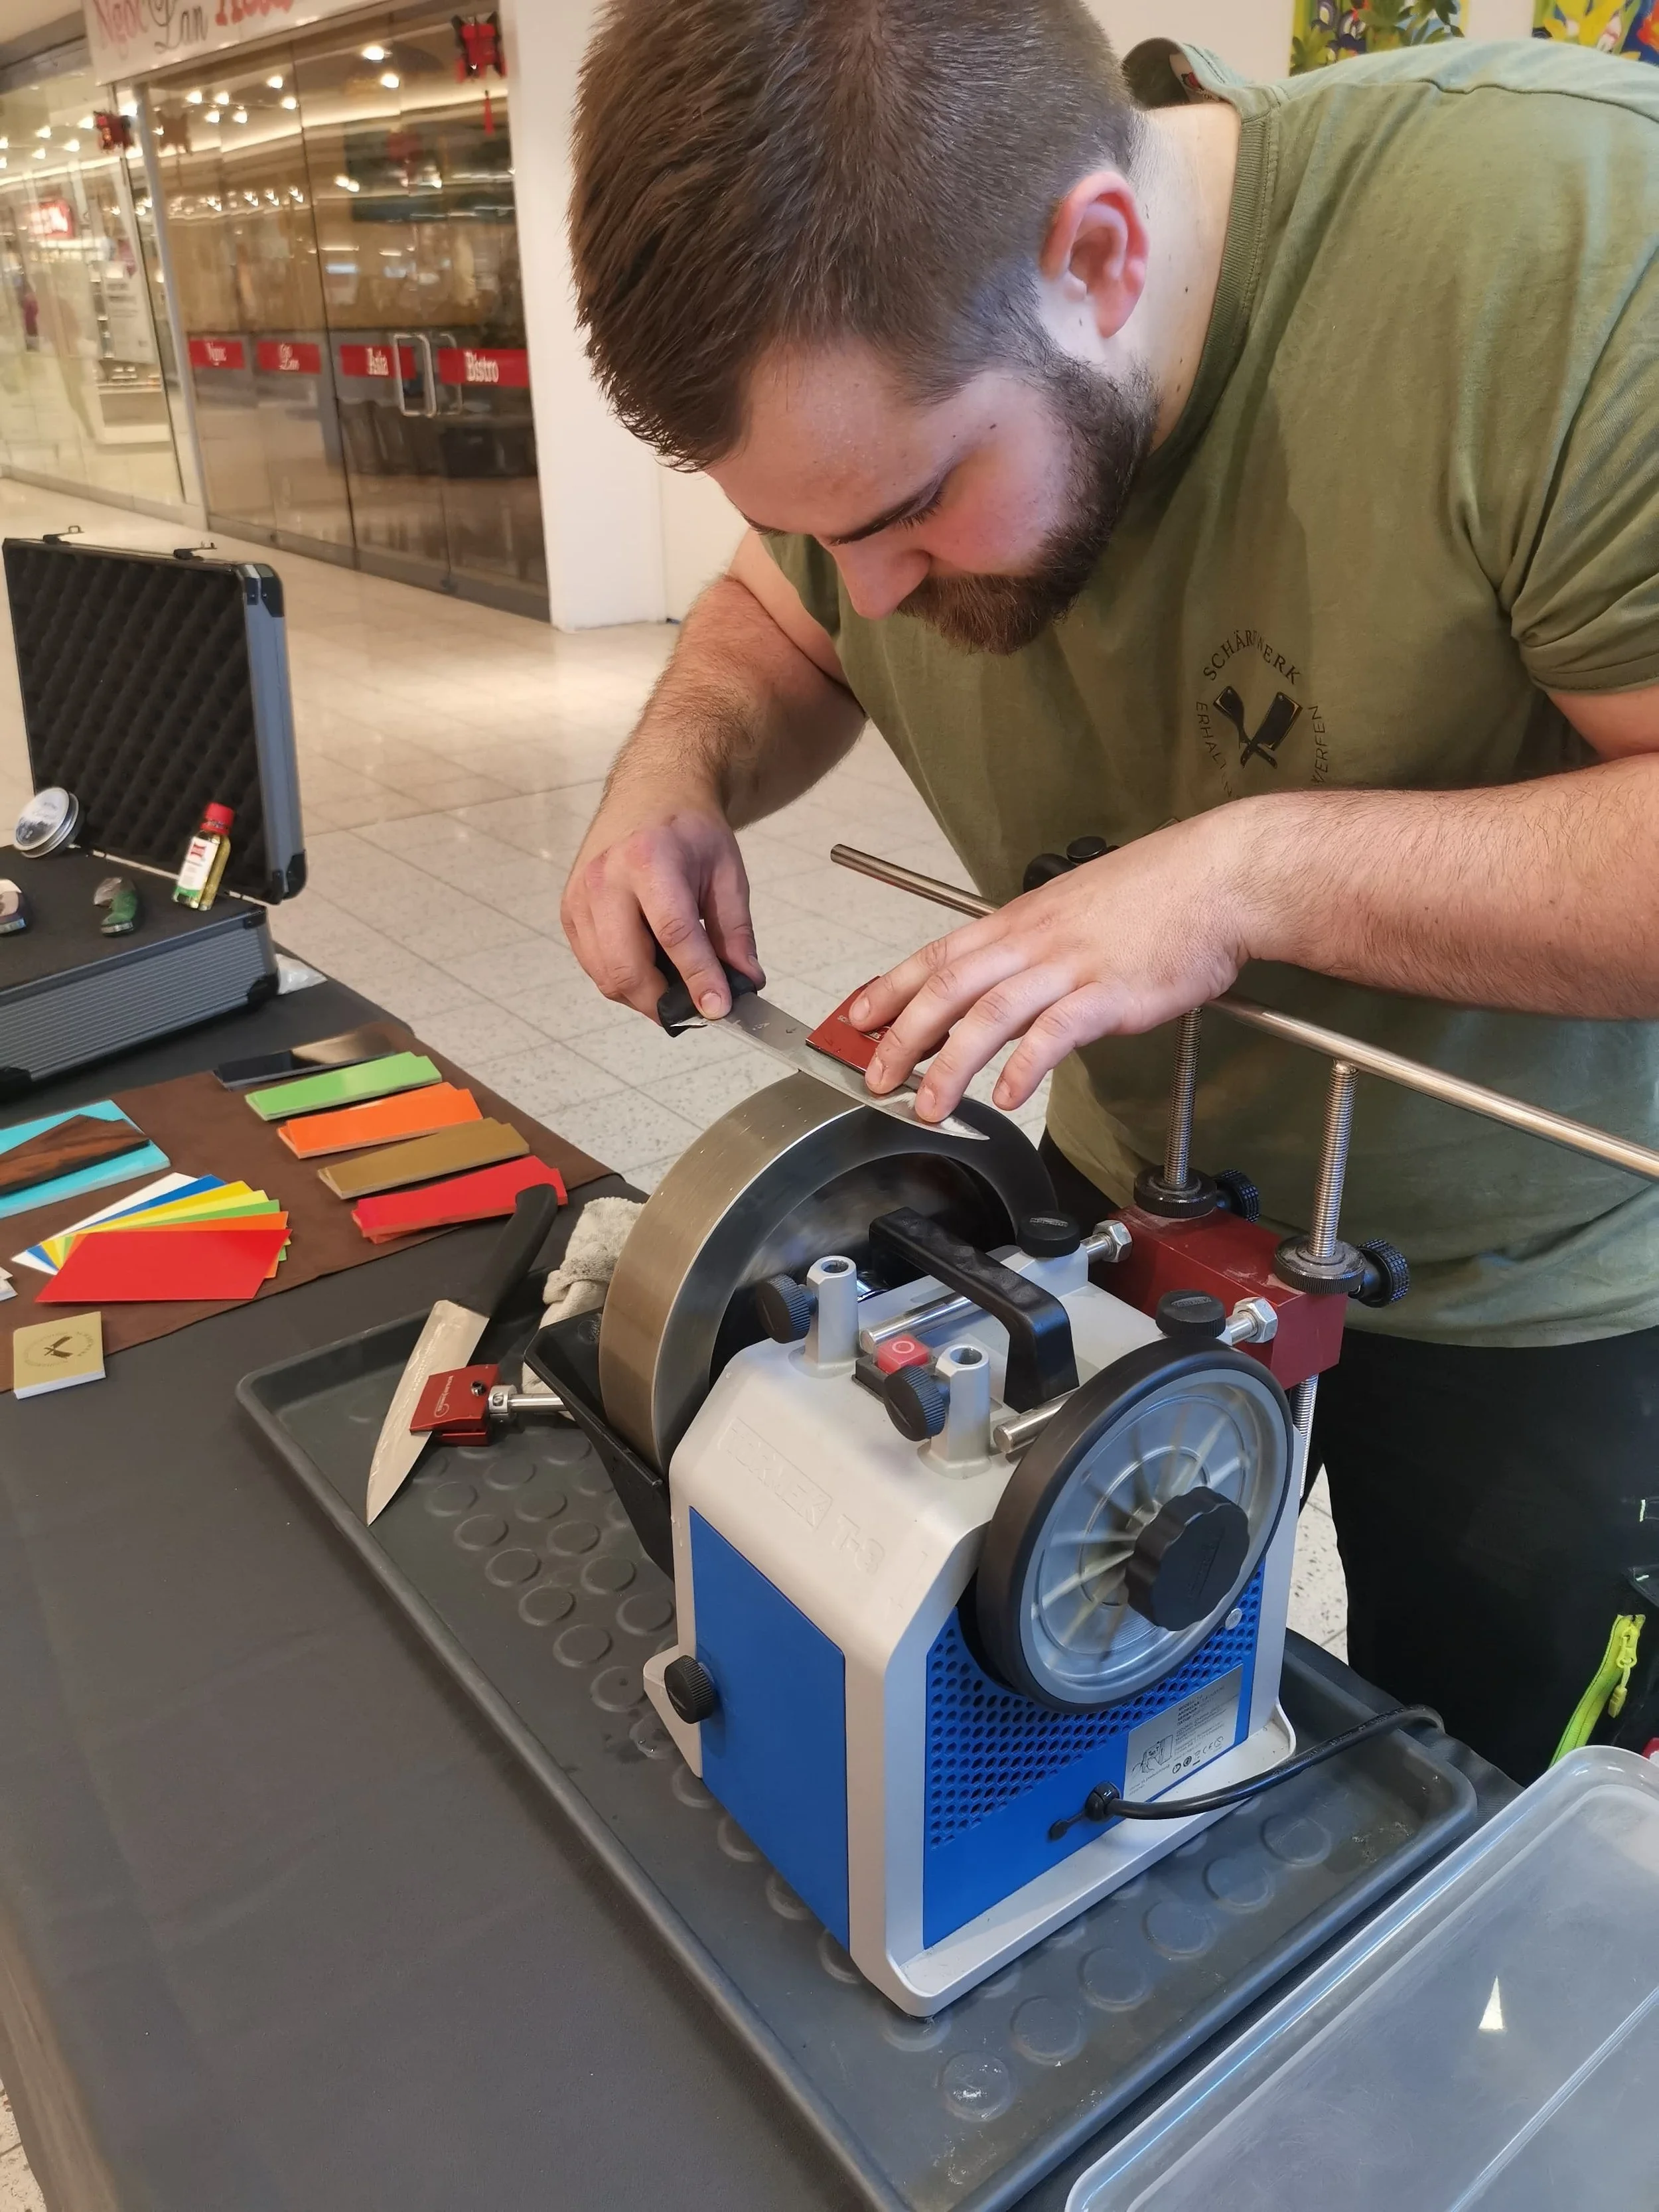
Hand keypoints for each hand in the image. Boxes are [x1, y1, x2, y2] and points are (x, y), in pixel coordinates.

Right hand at [561, 776, 763, 1019]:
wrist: (650, 793)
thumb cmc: (689, 830)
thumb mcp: (727, 873)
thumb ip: (736, 932)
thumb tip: (745, 984)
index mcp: (650, 860)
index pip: (674, 934)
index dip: (698, 979)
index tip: (719, 1009)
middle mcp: (606, 879)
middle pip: (627, 965)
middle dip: (663, 1003)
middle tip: (696, 1011)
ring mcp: (580, 897)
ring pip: (606, 976)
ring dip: (643, 998)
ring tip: (676, 991)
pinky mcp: (569, 912)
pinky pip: (593, 966)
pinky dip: (623, 981)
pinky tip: (650, 970)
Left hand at [849, 813, 1250, 1121]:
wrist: (1223, 877)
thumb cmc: (1161, 895)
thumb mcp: (1079, 911)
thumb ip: (1037, 950)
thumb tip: (1009, 987)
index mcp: (1021, 922)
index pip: (938, 955)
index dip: (891, 987)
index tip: (857, 1016)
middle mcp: (1034, 941)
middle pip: (948, 987)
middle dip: (901, 1035)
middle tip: (872, 1076)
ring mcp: (1070, 966)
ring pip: (989, 1014)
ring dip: (951, 1064)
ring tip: (927, 1105)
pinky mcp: (1110, 992)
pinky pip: (1057, 1032)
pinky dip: (1028, 1065)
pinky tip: (1011, 1095)